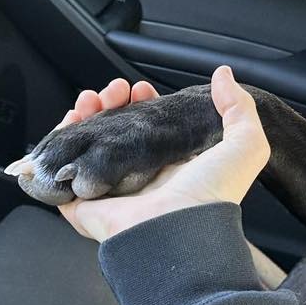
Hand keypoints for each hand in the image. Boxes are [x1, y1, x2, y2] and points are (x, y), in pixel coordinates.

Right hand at [46, 67, 269, 242]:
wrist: (179, 229)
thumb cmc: (212, 194)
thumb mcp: (244, 146)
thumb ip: (238, 108)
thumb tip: (223, 75)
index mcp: (171, 164)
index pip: (148, 126)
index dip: (143, 102)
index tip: (143, 87)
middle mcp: (139, 175)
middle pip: (115, 129)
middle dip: (112, 101)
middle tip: (115, 90)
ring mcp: (109, 187)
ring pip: (87, 142)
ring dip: (86, 112)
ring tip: (90, 99)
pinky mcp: (82, 199)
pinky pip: (63, 166)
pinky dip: (60, 138)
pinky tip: (70, 118)